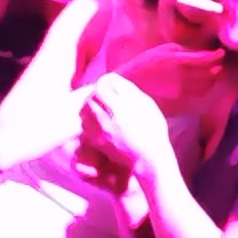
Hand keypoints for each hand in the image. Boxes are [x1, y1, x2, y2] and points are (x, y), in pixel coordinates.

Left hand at [79, 71, 172, 193]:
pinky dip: (88, 118)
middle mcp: (107, 119)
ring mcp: (100, 131)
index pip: (101, 85)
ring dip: (90, 105)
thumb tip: (114, 79)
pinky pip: (84, 124)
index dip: (105, 81)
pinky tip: (98, 119)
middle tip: (105, 94)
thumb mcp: (147, 105)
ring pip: (84, 110)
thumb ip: (129, 90)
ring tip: (100, 106)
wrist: (149, 158)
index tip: (110, 83)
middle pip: (90, 97)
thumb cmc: (153, 130)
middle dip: (96, 93)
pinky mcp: (97, 141)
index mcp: (121, 108)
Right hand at [120, 40, 225, 109]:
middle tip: (218, 61)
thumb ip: (185, 51)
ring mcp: (181, 90)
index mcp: (178, 61)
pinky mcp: (179, 100)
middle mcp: (182, 77)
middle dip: (217, 66)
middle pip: (209, 73)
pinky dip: (205, 88)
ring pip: (206, 85)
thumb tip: (203, 52)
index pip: (205, 59)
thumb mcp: (165, 49)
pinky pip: (199, 94)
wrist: (131, 82)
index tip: (221, 52)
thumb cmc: (147, 62)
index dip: (217, 55)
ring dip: (213, 78)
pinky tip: (203, 83)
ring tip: (213, 72)